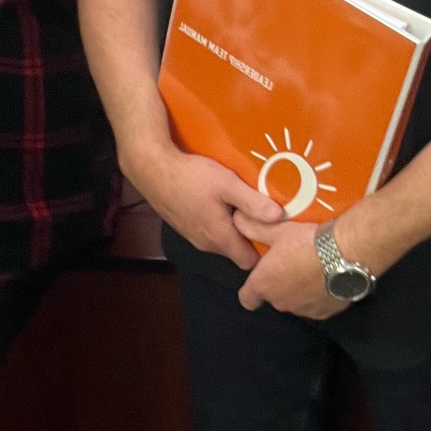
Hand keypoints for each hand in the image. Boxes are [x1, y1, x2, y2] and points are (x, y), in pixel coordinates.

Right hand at [128, 145, 281, 269]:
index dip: (264, 251)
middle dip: (251, 237)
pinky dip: (219, 220)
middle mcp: (206, 244)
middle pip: (237, 250)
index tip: (276, 234)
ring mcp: (193, 236)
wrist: (152, 168)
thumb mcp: (228, 185)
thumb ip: (253, 202)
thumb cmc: (191, 176)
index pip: (248, 262)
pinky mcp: (185, 226)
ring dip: (234, 227)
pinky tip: (222, 200)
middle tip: (264, 215)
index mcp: (219, 238)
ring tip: (245, 205)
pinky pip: (209, 230)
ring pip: (222, 239)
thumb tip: (279, 217)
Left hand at [232, 215, 344, 318]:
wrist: (347, 254)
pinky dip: (320, 295)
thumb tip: (237, 219)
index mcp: (264, 285)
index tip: (260, 277)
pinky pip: (318, 305)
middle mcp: (281, 303)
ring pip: (297, 302)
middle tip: (292, 262)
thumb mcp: (277, 230)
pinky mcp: (326, 313)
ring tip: (314, 268)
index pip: (247, 299)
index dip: (251, 290)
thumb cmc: (307, 242)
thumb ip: (254, 228)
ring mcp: (304, 310)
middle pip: (274, 297)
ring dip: (301, 290)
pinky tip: (329, 277)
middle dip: (280, 283)